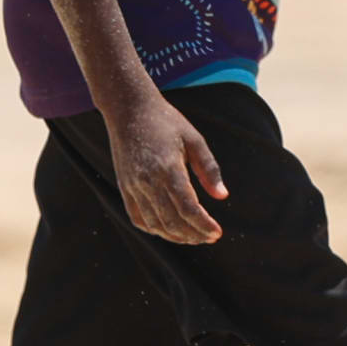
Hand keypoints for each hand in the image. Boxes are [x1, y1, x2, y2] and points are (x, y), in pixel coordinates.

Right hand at [105, 93, 228, 243]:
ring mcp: (133, 185)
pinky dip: (154, 229)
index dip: (204, 225)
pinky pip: (137, 218)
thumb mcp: (194, 139)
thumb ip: (209, 169)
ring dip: (176, 236)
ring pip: (155, 224)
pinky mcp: (124, 186)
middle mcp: (148, 180)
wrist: (128, 108)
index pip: (188, 208)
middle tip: (210, 237)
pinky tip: (168, 230)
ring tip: (193, 237)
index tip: (218, 233)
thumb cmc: (165, 121)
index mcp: (168, 168)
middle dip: (194, 235)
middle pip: (172, 221)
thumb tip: (222, 196)